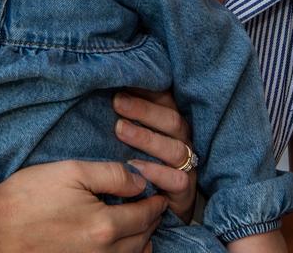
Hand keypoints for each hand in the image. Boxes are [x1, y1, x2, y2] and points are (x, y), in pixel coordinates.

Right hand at [0, 160, 165, 251]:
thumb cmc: (29, 195)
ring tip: (140, 223)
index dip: (156, 201)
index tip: (159, 193)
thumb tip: (140, 181)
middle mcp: (103, 251)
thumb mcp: (72, 171)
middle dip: (151, 219)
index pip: (146, 214)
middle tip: (153, 204)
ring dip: (142, 240)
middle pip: (143, 238)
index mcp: (106, 225)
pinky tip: (120, 243)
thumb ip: (113, 175)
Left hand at [113, 89, 197, 222]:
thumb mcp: (132, 141)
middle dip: (144, 110)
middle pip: (172, 120)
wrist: (157, 213)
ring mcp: (187, 167)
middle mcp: (184, 143)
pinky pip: (177, 180)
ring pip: (175, 148)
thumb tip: (105, 91)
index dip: (148, 90)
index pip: (167, 101)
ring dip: (147, 138)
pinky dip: (156, 173)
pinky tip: (135, 166)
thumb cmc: (139, 168)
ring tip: (120, 130)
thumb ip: (126, 118)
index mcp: (172, 126)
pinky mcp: (186, 193)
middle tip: (117, 102)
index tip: (123, 80)